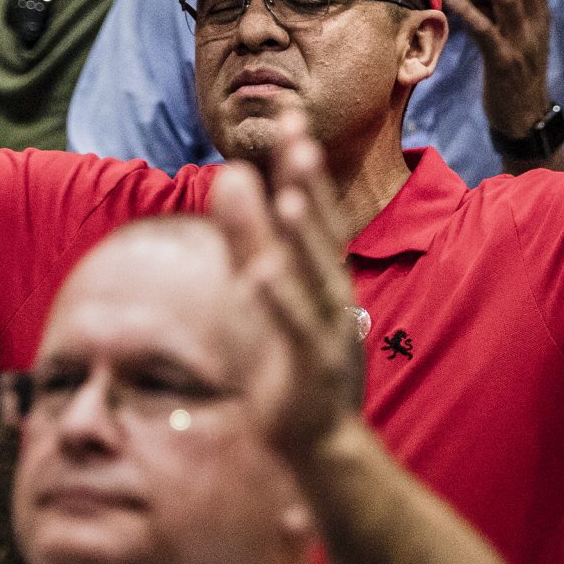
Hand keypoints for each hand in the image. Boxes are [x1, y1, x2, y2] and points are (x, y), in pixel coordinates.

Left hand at [209, 111, 366, 463]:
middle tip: (298, 137)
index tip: (289, 117)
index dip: (301, 167)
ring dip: (305, 241)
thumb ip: (248, 236)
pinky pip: (297, 335)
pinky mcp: (311, 374)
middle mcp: (332, 299)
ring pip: (317, 282)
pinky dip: (282, 304)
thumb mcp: (267, 289)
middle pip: (321, 236)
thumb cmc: (294, 364)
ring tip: (289, 199)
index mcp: (322, 277)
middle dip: (309, 187)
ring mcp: (327, 336)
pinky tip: (259, 276)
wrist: (320, 446)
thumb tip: (230, 172)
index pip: (312, 211)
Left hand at [444, 0, 555, 146]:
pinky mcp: (503, 62)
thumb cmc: (518, 78)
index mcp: (540, 22)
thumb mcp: (523, 42)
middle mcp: (535, 28)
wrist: (525, 120)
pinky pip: (486, 31)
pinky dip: (470, 11)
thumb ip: (515, 15)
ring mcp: (521, 45)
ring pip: (509, 1)